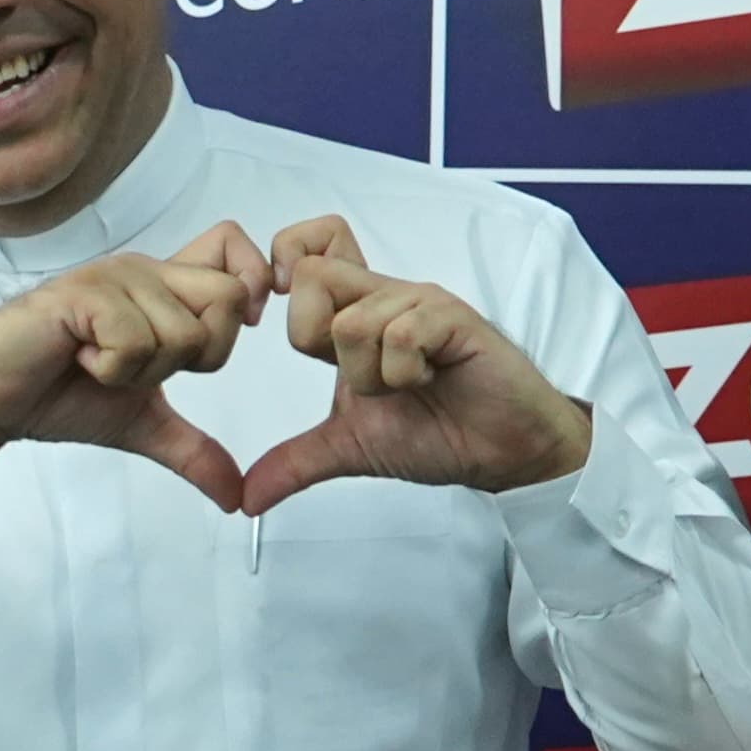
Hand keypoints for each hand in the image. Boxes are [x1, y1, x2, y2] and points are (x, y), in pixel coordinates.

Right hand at [0, 222, 269, 512]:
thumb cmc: (56, 394)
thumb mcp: (143, 425)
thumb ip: (194, 451)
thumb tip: (238, 498)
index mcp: (165, 289)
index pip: (235, 251)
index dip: (252, 285)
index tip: (227, 334)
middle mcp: (146, 271)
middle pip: (229, 298)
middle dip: (198, 355)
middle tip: (142, 367)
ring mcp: (115, 277)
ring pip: (184, 331)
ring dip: (144, 371)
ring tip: (99, 365)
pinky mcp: (85, 294)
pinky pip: (136, 340)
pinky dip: (112, 369)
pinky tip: (79, 361)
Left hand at [239, 217, 593, 517]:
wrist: (503, 453)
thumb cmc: (439, 432)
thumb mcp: (350, 448)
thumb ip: (297, 462)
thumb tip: (247, 498)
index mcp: (357, 313)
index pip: (306, 251)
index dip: (286, 277)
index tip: (302, 339)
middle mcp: (385, 296)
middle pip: (313, 278)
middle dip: (318, 343)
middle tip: (361, 377)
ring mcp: (420, 303)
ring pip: (351, 322)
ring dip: (370, 376)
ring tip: (406, 388)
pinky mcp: (454, 318)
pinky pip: (400, 335)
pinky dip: (404, 374)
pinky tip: (430, 381)